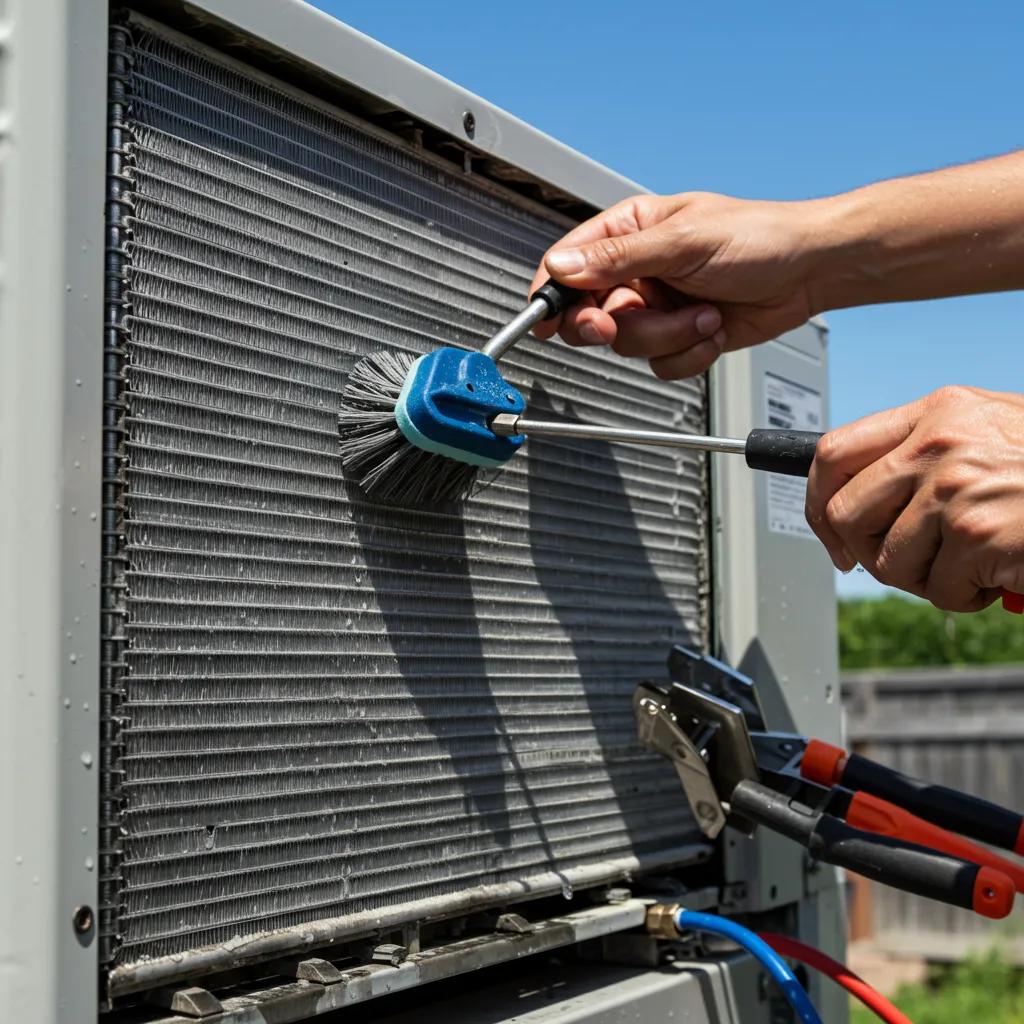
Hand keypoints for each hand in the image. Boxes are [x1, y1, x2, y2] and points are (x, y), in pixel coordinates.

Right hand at [528, 192, 824, 378]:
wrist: (811, 272)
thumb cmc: (760, 237)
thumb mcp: (682, 241)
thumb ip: (617, 257)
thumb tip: (561, 266)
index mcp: (629, 232)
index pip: (568, 265)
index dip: (553, 295)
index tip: (549, 320)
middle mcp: (638, 270)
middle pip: (590, 314)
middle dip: (612, 326)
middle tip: (620, 326)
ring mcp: (658, 306)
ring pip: (629, 344)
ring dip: (668, 335)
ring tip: (703, 313)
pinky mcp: (680, 335)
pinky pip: (661, 363)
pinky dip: (688, 353)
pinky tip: (713, 327)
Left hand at [806, 386, 1023, 611]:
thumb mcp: (989, 432)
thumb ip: (925, 450)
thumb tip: (862, 489)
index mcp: (935, 412)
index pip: (833, 452)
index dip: (817, 500)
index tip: (830, 531)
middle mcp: (938, 443)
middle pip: (844, 513)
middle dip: (867, 551)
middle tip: (908, 561)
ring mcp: (955, 489)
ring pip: (888, 562)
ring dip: (927, 578)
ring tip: (972, 562)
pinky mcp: (977, 534)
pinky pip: (938, 590)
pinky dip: (966, 597)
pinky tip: (999, 574)